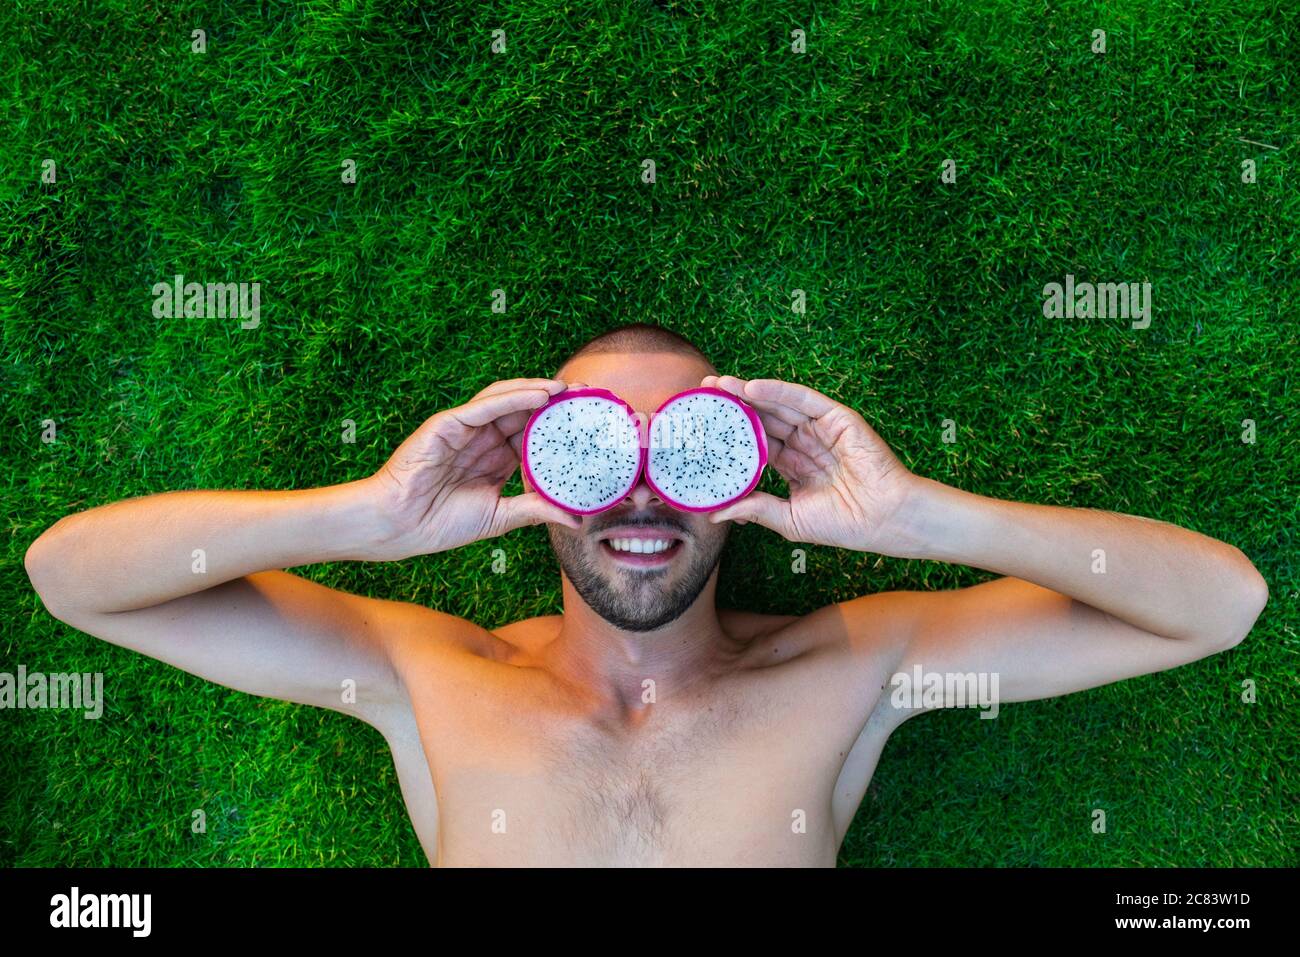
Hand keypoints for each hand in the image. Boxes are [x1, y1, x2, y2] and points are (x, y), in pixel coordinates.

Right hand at [364, 378, 580, 558]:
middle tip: (588, 396)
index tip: (590, 424)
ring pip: (507, 400)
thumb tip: (577, 518)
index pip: (535, 435)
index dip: (561, 427)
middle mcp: (484, 439)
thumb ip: (535, 510)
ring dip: (539, 392)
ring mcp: (466, 428)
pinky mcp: (448, 423)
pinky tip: (541, 395)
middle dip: (556, 402)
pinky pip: (486, 405)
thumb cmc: (440, 523)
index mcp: (496, 458)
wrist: (399, 526)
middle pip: (525, 412)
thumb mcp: (499, 517)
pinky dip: (514, 397)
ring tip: (568, 390)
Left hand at [703, 375, 923, 554]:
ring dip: (749, 392)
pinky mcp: (837, 418)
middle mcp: (806, 444)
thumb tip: (715, 514)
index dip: (732, 433)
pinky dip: (778, 391)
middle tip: (705, 392)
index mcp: (794, 466)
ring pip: (779, 405)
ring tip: (719, 384)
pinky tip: (752, 388)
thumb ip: (755, 510)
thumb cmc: (844, 524)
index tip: (705, 425)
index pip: (757, 443)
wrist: (884, 520)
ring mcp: (821, 429)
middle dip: (734, 405)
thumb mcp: (789, 519)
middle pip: (764, 419)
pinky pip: (803, 399)